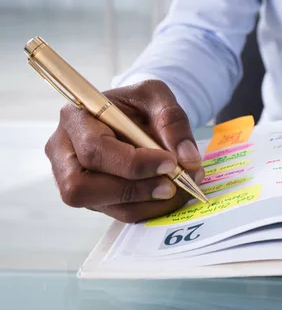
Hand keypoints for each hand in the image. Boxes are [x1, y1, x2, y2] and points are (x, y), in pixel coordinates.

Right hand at [45, 80, 204, 222]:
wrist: (136, 118)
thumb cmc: (139, 104)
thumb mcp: (157, 96)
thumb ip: (172, 120)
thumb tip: (187, 159)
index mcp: (75, 118)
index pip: (94, 149)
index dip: (133, 163)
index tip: (170, 162)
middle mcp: (64, 153)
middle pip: (81, 187)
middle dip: (135, 190)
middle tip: (173, 184)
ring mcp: (74, 180)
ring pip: (104, 206)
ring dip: (149, 203)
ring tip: (181, 188)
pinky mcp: (95, 198)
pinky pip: (121, 213)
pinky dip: (151, 208)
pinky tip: (173, 194)